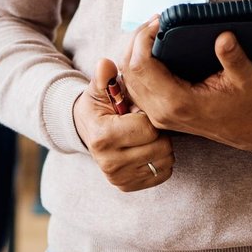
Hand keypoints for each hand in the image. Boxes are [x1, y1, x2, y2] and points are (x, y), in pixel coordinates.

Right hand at [71, 58, 174, 191]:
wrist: (87, 130)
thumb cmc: (99, 105)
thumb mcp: (99, 88)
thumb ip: (104, 76)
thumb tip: (106, 64)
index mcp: (103, 137)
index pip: (148, 128)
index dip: (149, 115)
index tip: (139, 110)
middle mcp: (109, 163)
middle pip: (160, 147)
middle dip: (158, 131)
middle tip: (145, 122)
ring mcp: (118, 178)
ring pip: (165, 161)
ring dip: (162, 145)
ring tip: (145, 134)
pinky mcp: (126, 186)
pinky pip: (163, 174)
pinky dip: (160, 160)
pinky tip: (147, 148)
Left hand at [120, 17, 251, 152]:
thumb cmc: (250, 106)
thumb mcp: (248, 78)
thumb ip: (233, 57)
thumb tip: (224, 36)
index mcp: (179, 102)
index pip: (142, 65)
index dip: (143, 38)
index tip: (159, 20)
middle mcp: (162, 111)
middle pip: (130, 70)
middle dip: (136, 40)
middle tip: (155, 21)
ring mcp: (159, 115)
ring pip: (129, 79)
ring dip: (135, 52)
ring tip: (153, 32)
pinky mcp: (160, 114)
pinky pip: (137, 88)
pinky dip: (137, 66)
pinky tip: (151, 51)